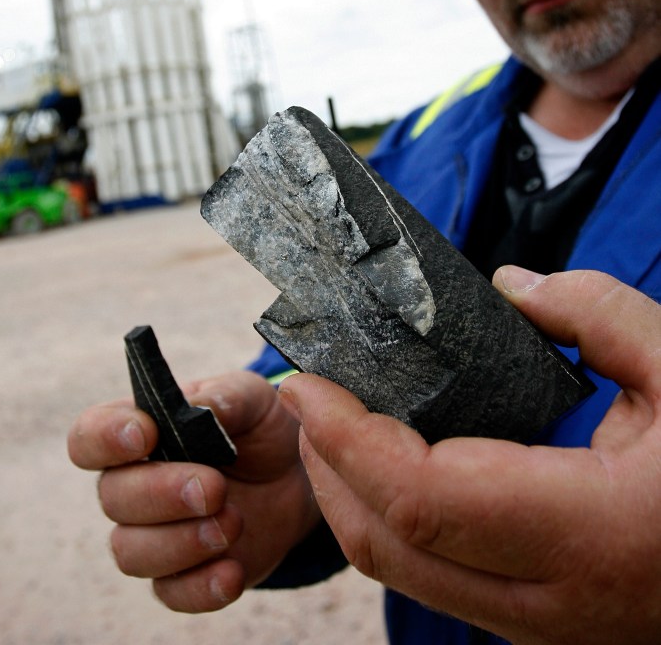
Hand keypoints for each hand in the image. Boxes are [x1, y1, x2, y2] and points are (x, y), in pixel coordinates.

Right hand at [68, 369, 319, 611]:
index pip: (89, 436)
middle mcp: (133, 484)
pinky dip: (200, 587)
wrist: (293, 475)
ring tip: (233, 522)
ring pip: (131, 552)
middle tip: (214, 488)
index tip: (145, 435)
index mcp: (137, 431)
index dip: (104, 438)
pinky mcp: (181, 575)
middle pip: (113, 497)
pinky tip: (232, 571)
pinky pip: (171, 593)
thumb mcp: (251, 398)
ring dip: (181, 542)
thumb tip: (200, 408)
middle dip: (161, 493)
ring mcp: (153, 534)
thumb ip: (224, 397)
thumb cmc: (257, 426)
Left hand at [279, 268, 660, 644]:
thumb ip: (595, 312)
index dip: (348, 440)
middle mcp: (555, 600)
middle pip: (391, 546)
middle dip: (327, 469)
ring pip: (406, 573)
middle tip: (308, 392)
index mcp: (590, 531)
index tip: (305, 381)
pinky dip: (391, 520)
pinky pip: (438, 577)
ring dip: (350, 497)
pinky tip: (389, 463)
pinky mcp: (542, 617)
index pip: (423, 498)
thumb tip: (508, 291)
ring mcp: (545, 623)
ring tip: (332, 423)